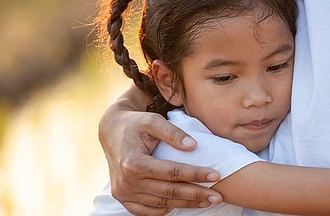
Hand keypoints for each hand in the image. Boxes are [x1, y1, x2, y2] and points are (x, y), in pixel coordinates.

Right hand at [99, 109, 221, 215]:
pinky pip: (146, 211)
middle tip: (218, 196)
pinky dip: (165, 210)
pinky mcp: (122, 198)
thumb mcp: (154, 121)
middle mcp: (127, 182)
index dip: (196, 174)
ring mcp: (123, 193)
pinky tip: (182, 205)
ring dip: (185, 204)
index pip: (172, 172)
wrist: (111, 132)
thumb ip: (174, 133)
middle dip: (196, 194)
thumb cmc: (136, 124)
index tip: (216, 175)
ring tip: (206, 201)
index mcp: (134, 163)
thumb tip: (193, 146)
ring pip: (161, 204)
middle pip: (169, 192)